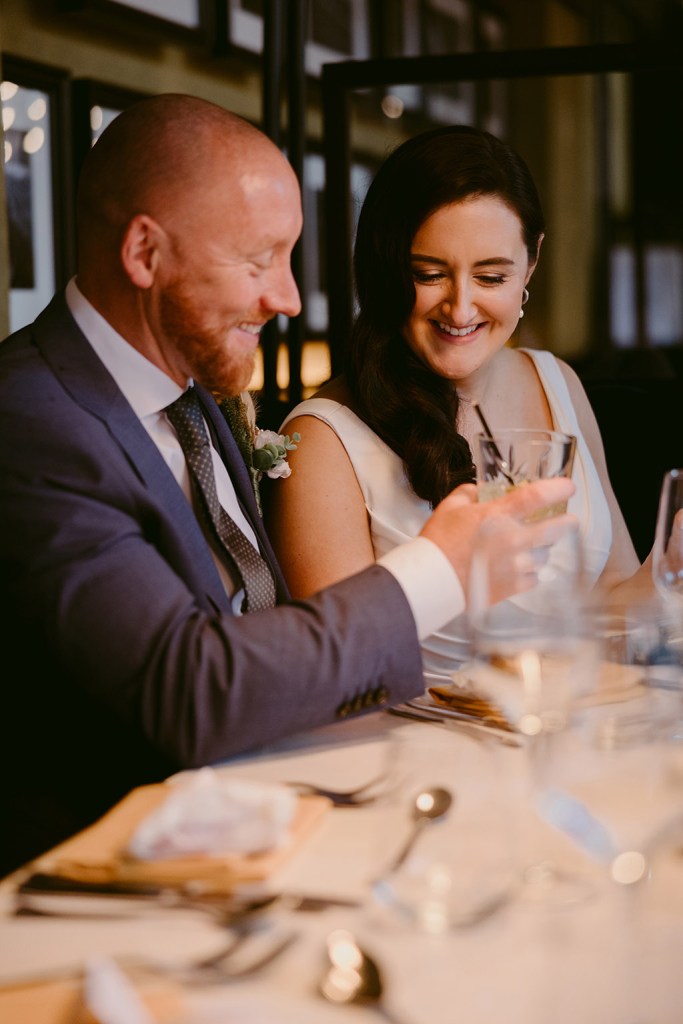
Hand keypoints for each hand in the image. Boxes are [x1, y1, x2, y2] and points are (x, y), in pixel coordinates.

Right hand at [420, 477, 575, 604]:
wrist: (433, 581)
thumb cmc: (439, 545)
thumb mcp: (449, 508)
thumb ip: (468, 494)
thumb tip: (478, 490)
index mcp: (498, 516)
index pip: (536, 497)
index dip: (556, 489)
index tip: (567, 487)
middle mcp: (513, 540)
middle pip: (554, 529)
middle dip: (566, 523)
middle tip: (569, 521)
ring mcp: (516, 565)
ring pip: (544, 555)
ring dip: (542, 550)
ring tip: (535, 548)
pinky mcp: (513, 586)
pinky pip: (534, 578)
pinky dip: (530, 573)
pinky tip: (520, 569)